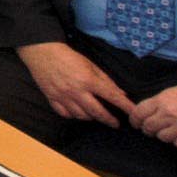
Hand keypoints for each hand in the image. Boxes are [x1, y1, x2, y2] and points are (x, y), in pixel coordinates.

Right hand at [19, 39, 140, 127]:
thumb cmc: (68, 56)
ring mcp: (63, 96)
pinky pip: (65, 114)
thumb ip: (106, 80)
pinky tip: (78, 113)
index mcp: (88, 80)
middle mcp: (76, 90)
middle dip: (109, 120)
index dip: (124, 106)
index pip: (112, 96)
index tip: (133, 113)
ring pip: (81, 116)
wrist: (42, 52)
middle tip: (116, 124)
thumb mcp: (90, 64)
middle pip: (97, 112)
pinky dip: (73, 116)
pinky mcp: (52, 98)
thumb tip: (121, 93)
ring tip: (96, 115)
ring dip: (91, 117)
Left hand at [133, 80, 176, 148]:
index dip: (135, 120)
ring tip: (169, 130)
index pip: (138, 114)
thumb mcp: (172, 92)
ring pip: (162, 138)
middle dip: (148, 129)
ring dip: (163, 135)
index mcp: (162, 101)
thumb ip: (158, 102)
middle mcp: (169, 114)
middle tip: (151, 128)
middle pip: (148, 128)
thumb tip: (144, 112)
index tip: (136, 123)